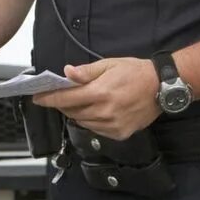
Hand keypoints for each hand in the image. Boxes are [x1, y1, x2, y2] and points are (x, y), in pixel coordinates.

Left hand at [32, 57, 159, 139]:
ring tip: (79, 102)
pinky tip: (95, 111)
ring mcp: (113, 125)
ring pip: (83, 122)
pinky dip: (91, 121)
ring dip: (76, 113)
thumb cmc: (135, 72)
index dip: (49, 98)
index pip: (66, 98)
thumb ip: (86, 72)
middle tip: (58, 96)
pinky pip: (96, 130)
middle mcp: (105, 112)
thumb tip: (67, 73)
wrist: (161, 87)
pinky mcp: (120, 134)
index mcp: (100, 93)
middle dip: (62, 104)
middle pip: (72, 112)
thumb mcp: (109, 65)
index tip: (37, 98)